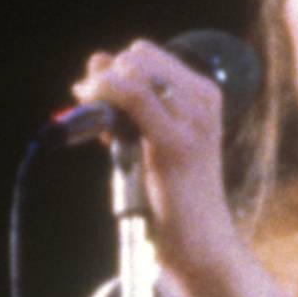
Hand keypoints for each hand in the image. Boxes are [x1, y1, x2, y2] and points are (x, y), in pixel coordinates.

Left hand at [68, 39, 270, 296]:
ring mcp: (193, 118)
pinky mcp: (176, 143)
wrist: (200, 243)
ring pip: (132, 71)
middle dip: (106, 77)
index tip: (101, 104)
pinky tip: (99, 129)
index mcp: (203, 93)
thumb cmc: (172, 195)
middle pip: (137, 55)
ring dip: (101, 91)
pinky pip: (131, 96)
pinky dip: (106, 101)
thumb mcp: (148, 138)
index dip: (114, 71)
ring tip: (98, 127)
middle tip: (94, 114)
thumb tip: (97, 60)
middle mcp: (203, 99)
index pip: (145, 54)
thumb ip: (127, 102)